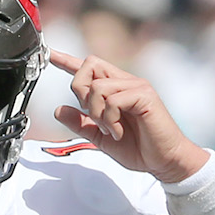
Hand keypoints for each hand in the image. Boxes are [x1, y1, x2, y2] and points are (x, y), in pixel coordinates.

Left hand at [47, 51, 209, 181]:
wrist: (164, 160)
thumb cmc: (139, 148)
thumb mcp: (101, 137)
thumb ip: (81, 123)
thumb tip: (59, 110)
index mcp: (114, 90)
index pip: (89, 69)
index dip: (67, 60)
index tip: (50, 55)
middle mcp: (125, 82)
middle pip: (89, 65)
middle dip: (80, 90)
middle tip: (92, 115)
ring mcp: (136, 86)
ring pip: (98, 87)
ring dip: (97, 114)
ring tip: (111, 130)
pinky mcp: (144, 95)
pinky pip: (113, 100)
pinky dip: (110, 119)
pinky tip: (118, 131)